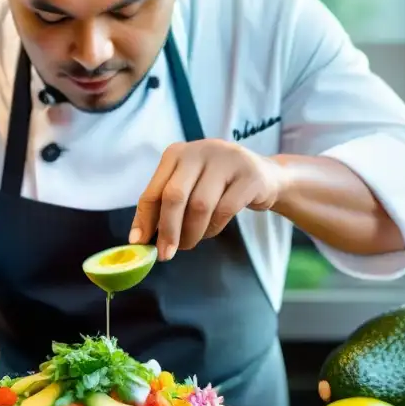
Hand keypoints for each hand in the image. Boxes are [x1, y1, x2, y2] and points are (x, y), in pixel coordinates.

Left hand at [130, 139, 285, 259]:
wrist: (265, 176)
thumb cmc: (217, 186)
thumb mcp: (188, 186)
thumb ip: (165, 206)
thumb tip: (140, 238)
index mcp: (176, 154)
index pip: (153, 190)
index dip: (144, 219)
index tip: (139, 243)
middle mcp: (199, 151)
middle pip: (175, 196)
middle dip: (168, 230)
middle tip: (165, 254)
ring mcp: (226, 160)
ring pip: (200, 206)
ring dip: (192, 233)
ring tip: (189, 243)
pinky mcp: (249, 176)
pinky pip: (224, 210)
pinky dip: (213, 228)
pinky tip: (210, 232)